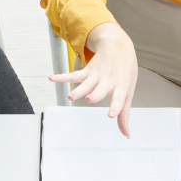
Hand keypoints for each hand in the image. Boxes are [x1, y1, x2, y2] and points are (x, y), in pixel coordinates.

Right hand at [47, 21, 139, 136]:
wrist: (118, 46)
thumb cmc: (125, 71)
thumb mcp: (128, 91)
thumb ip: (124, 114)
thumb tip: (126, 134)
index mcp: (120, 87)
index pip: (118, 99)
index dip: (115, 107)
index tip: (111, 115)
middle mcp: (107, 81)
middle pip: (100, 90)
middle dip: (94, 95)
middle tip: (89, 99)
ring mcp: (96, 76)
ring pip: (86, 84)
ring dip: (77, 90)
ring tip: (71, 96)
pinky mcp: (87, 71)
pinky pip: (73, 75)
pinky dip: (62, 77)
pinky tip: (52, 78)